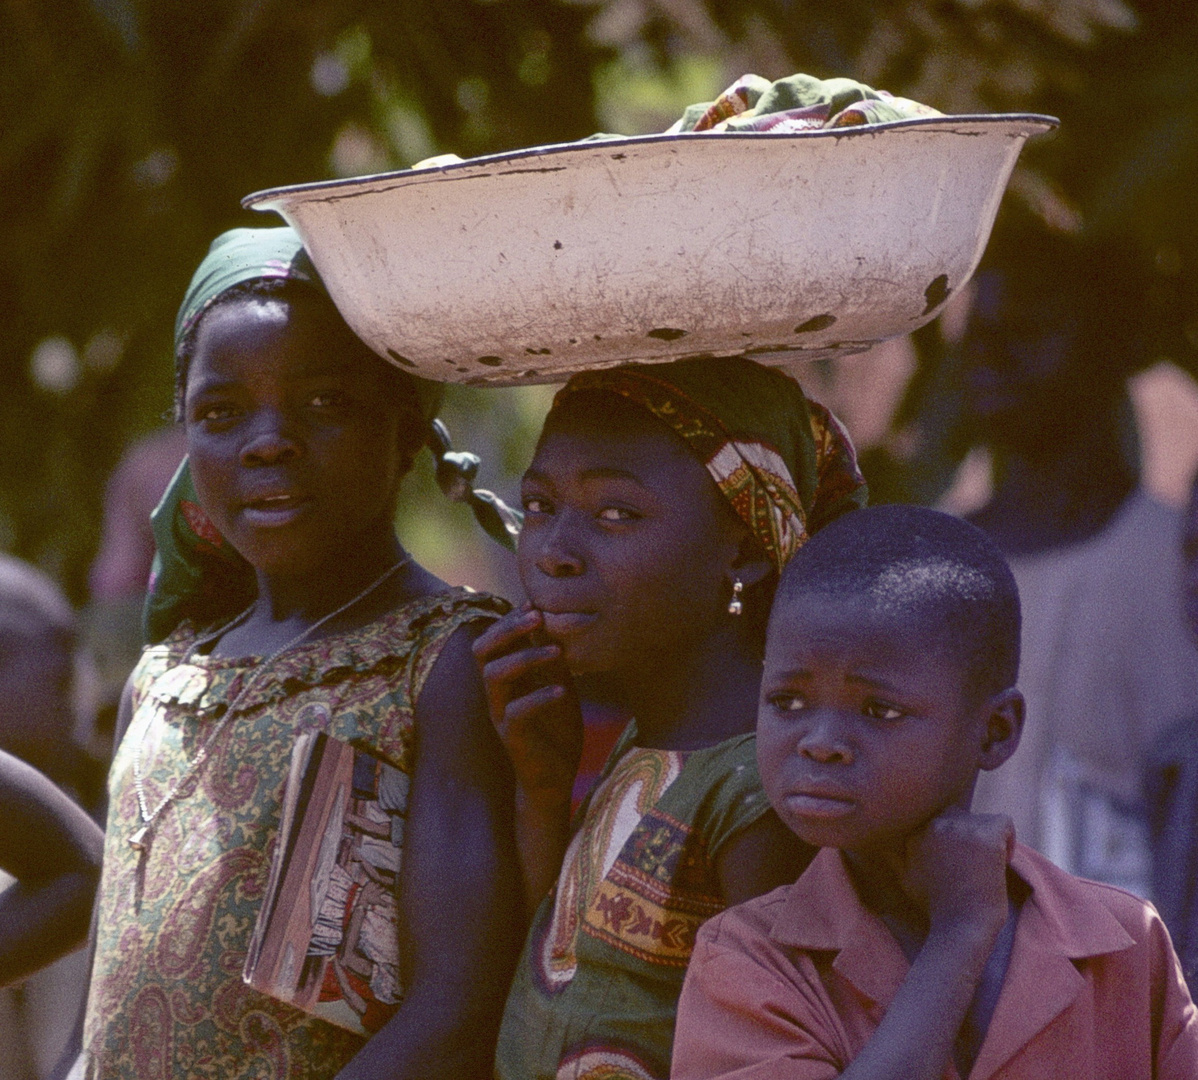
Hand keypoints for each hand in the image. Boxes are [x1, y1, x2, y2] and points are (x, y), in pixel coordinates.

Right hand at [472, 606, 583, 812]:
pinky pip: (516, 712)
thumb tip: (555, 621)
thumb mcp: (559, 685)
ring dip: (525, 657)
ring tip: (557, 651)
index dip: (510, 618)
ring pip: (493, 676)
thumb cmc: (556, 729)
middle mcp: (497, 693)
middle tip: (536, 615)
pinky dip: (539, 697)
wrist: (555, 778)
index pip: (495, 638)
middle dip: (507, 628)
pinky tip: (562, 691)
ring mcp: (500, 715)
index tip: (535, 602)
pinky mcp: (512, 738)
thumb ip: (553, 659)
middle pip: (482, 650)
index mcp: (506, 677)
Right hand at [900, 810, 1012, 937]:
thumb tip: (879, 842)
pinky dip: (1008, 840)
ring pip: (983, 819)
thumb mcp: (905, 876)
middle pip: (959, 814)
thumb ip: (894, 854)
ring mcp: (961, 828)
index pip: (940, 815)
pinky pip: (1005, 822)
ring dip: (987, 839)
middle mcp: (935, 822)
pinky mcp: (987, 837)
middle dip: (967, 835)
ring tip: (984, 866)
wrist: (960, 928)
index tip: (954, 861)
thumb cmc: (936, 906)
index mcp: (915, 829)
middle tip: (971, 864)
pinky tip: (1000, 862)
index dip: (951, 837)